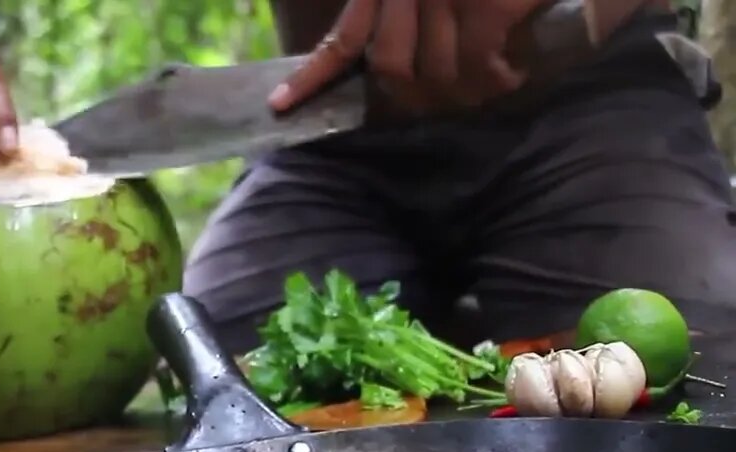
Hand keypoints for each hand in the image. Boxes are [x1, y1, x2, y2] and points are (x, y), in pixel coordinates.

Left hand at [268, 0, 551, 115]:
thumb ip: (383, 11)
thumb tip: (386, 62)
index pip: (339, 42)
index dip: (310, 79)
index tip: (279, 106)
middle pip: (392, 70)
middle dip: (416, 97)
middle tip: (443, 103)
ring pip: (437, 72)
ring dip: (462, 93)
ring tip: (486, 93)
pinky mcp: (487, 7)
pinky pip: (479, 61)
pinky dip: (493, 77)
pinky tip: (508, 77)